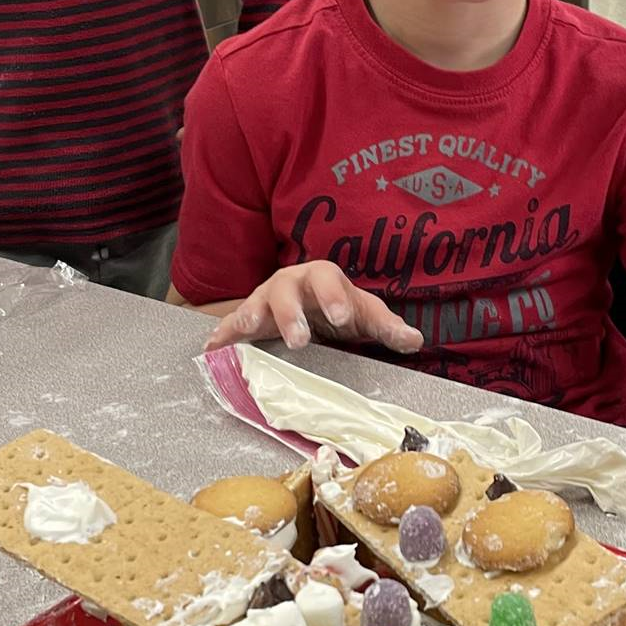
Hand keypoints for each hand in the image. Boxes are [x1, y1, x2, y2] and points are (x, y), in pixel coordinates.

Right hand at [203, 261, 424, 354]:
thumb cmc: (338, 307)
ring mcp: (265, 299)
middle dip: (291, 313)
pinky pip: (231, 323)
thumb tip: (414, 340)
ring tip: (249, 330)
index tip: (341, 318)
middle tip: (299, 340)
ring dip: (251, 315)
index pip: (327, 278)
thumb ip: (387, 326)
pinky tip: (212, 347)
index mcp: (322, 278)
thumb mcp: (365, 315)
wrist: (310, 306)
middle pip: (286, 289)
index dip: (333, 296)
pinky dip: (222, 333)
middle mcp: (290, 283)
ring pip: (256, 302)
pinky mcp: (247, 318)